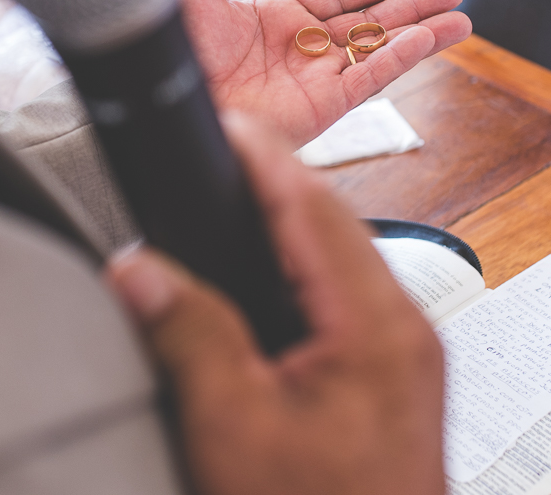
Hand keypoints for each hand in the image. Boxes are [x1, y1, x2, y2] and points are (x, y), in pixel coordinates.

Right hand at [108, 115, 444, 494]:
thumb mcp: (234, 431)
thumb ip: (189, 334)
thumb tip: (142, 269)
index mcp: (376, 327)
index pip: (314, 206)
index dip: (264, 156)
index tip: (225, 119)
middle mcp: (405, 330)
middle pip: (336, 222)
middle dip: (276, 179)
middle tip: (222, 148)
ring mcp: (408, 354)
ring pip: (345, 256)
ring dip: (292, 221)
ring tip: (239, 193)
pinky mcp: (396, 378)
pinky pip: (350, 295)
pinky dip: (305, 266)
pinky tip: (272, 273)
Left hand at [180, 0, 471, 146]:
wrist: (167, 105)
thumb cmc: (170, 53)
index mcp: (275, 18)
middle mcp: (301, 49)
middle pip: (369, 22)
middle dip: (412, 7)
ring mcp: (314, 79)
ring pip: (379, 51)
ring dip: (420, 34)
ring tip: (461, 20)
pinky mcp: (320, 108)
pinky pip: (368, 79)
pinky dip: (397, 59)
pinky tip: (426, 39)